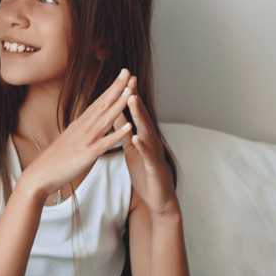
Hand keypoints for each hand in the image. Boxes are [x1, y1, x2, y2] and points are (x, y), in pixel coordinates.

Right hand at [19, 69, 134, 199]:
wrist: (38, 175)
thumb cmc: (53, 161)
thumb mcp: (69, 140)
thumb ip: (80, 131)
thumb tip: (86, 123)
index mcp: (80, 124)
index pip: (98, 102)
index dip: (111, 88)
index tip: (122, 75)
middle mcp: (83, 128)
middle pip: (103, 104)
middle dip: (117, 88)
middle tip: (128, 71)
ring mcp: (85, 140)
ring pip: (105, 119)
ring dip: (119, 104)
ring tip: (131, 90)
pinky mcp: (87, 155)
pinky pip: (105, 143)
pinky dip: (117, 134)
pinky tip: (128, 126)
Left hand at [119, 76, 176, 214]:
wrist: (159, 198)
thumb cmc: (145, 172)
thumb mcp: (131, 148)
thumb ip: (125, 131)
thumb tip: (117, 113)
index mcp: (143, 136)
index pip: (136, 112)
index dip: (130, 95)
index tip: (124, 77)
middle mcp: (151, 141)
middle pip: (142, 116)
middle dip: (135, 98)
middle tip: (129, 80)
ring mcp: (154, 153)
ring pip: (146, 131)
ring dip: (139, 115)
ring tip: (131, 100)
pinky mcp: (154, 168)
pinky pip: (147, 155)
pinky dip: (142, 146)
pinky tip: (136, 137)